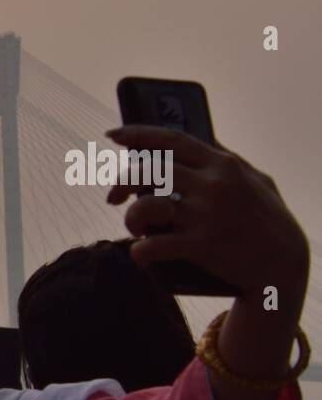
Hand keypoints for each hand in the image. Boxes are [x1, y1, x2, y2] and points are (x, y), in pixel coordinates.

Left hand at [104, 126, 308, 298]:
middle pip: (150, 170)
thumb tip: (190, 143)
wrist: (284, 264)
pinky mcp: (202, 245)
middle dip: (123, 181)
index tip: (115, 135)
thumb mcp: (255, 179)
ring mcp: (206, 214)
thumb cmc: (267, 220)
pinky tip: (140, 255)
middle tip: (114, 197)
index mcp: (223, 164)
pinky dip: (139, 252)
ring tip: (135, 229)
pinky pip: (154, 245)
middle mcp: (212, 185)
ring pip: (146, 205)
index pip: (172, 140)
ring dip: (130, 218)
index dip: (138, 135)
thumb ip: (224, 161)